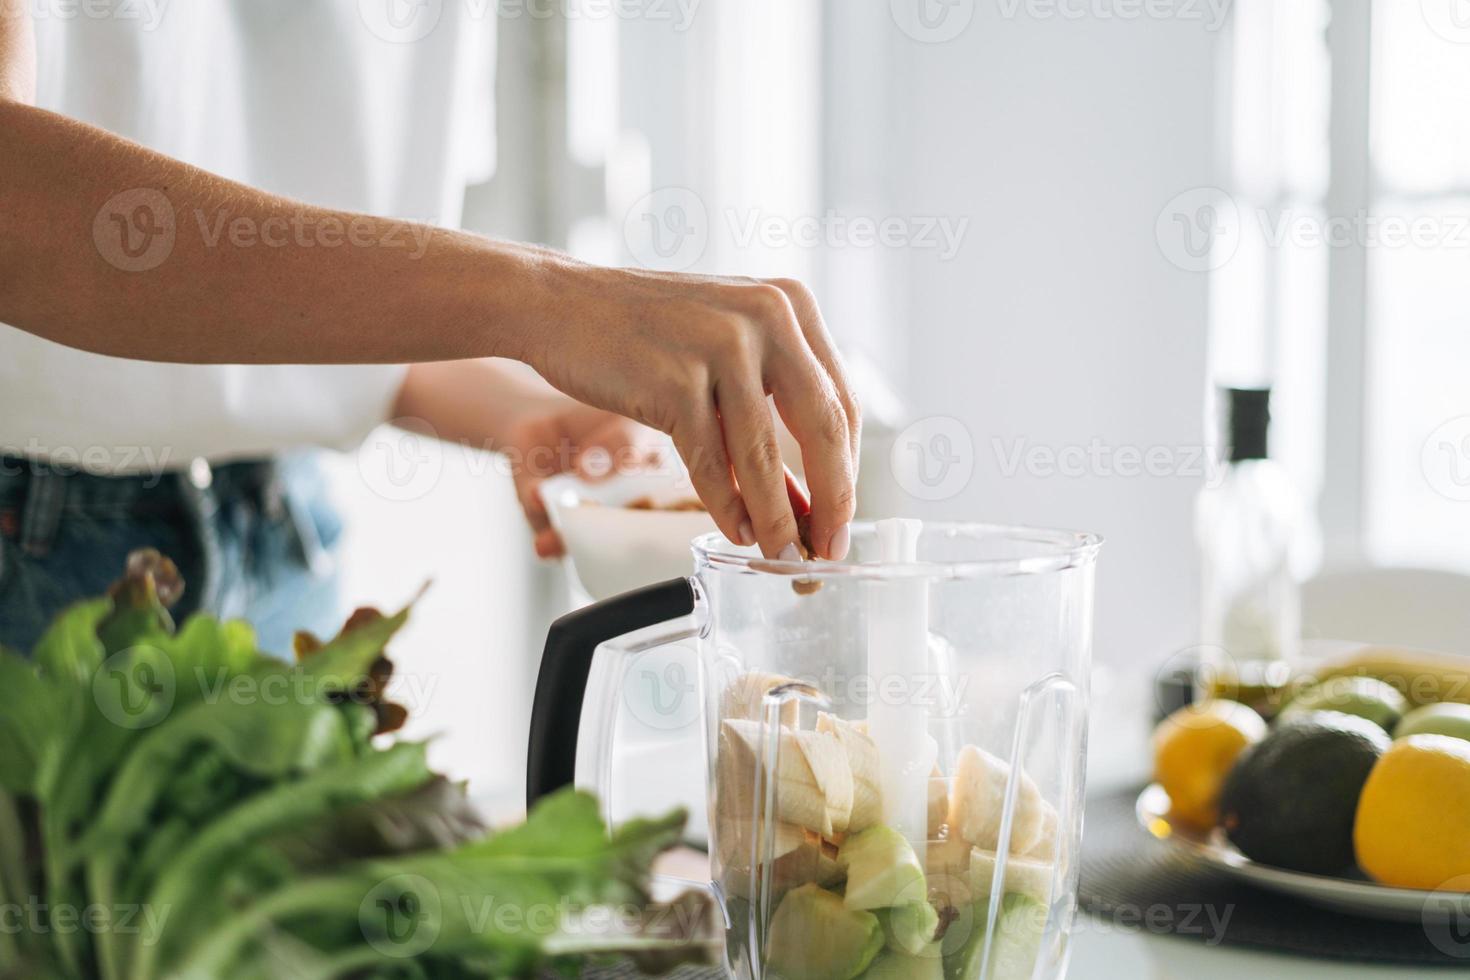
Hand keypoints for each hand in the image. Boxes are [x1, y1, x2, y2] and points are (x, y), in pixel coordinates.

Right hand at [519, 265, 860, 560]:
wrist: (561, 304)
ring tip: (781, 556)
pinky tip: (737, 531)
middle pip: (823, 429)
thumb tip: (808, 503)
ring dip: (776, 518)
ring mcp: (721, 345)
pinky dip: (727, 506)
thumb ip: (768, 413)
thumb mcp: (725, 351)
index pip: (842, 402)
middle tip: (828, 551)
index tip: (843, 519)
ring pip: (764, 455)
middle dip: (831, 503)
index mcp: (791, 304)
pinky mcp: (675, 380)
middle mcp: (767, 316)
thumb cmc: (645, 332)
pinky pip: (711, 462)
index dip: (849, 471)